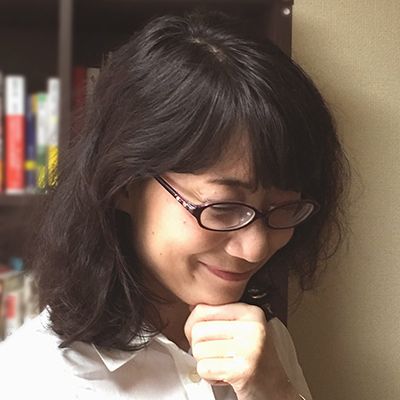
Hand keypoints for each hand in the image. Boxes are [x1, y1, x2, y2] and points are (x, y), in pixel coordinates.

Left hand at [184, 303, 299, 399]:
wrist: (276, 389)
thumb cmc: (254, 358)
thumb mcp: (242, 328)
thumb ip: (220, 316)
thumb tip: (191, 308)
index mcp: (251, 311)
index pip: (203, 309)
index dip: (193, 324)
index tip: (203, 336)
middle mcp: (252, 327)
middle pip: (198, 330)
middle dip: (198, 346)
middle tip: (214, 355)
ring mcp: (249, 348)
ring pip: (198, 350)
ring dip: (205, 363)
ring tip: (223, 364)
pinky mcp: (243, 370)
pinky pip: (204, 369)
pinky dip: (209, 377)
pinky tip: (225, 376)